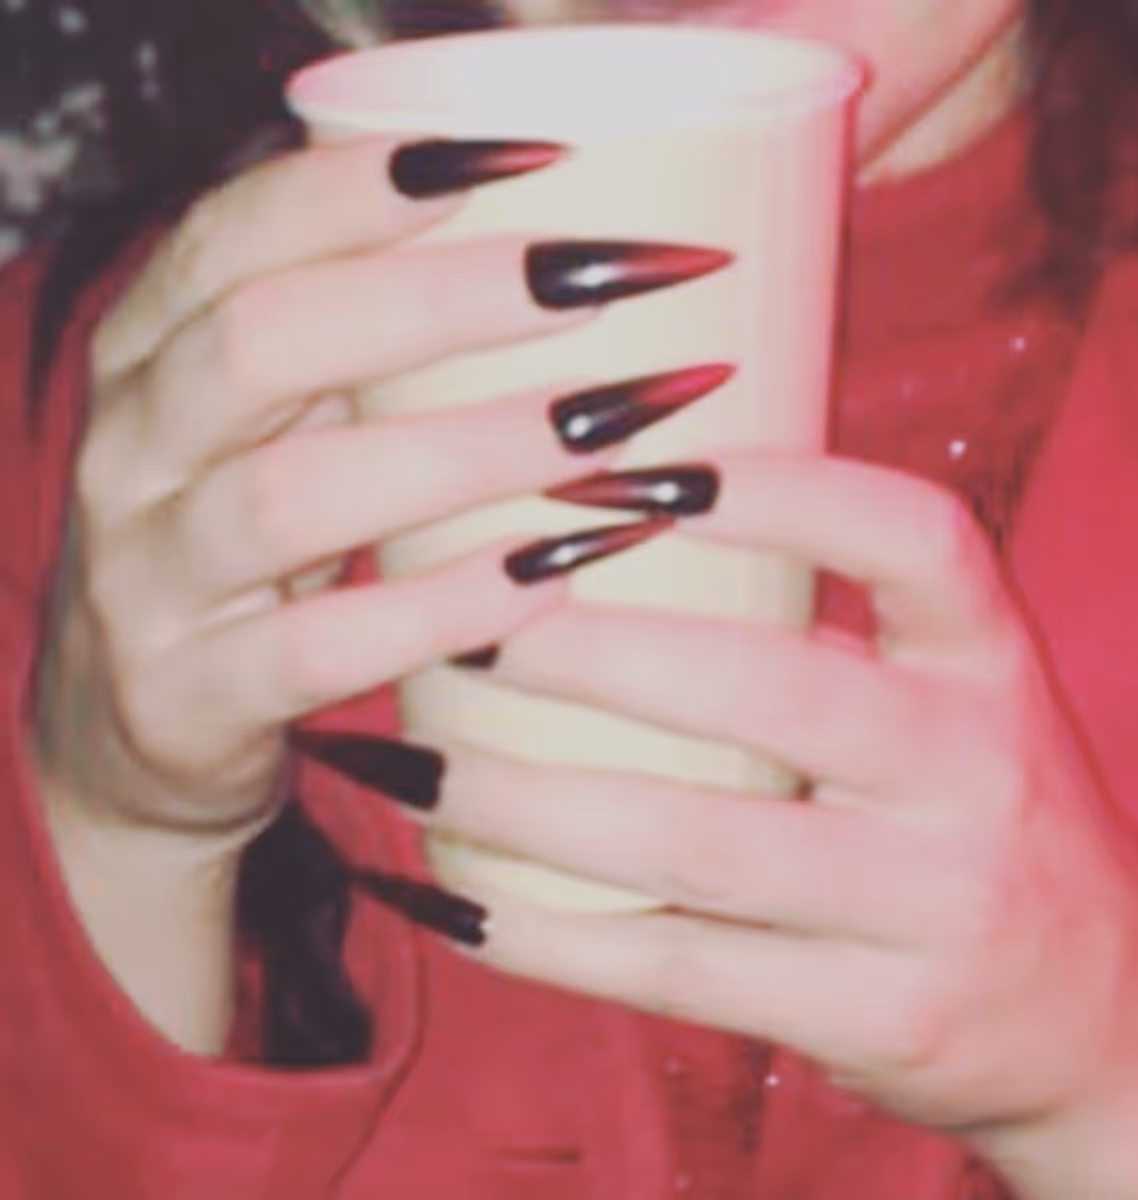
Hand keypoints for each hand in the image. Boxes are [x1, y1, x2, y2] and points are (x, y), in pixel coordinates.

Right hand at [34, 135, 731, 841]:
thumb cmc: (240, 557)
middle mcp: (135, 452)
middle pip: (265, 340)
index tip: (521, 160)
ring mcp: (150, 579)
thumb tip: (524, 254)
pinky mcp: (189, 695)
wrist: (132, 732)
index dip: (365, 188)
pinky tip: (551, 574)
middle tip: (594, 281)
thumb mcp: (268, 431)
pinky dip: (442, 605)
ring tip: (608, 428)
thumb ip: (346, 348)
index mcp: (151, 357)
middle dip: (440, 300)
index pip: (236, 236)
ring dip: (469, 454)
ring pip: (294, 495)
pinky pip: (317, 649)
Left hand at [376, 452, 1137, 1198]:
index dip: (769, 488)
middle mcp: (975, 772)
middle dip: (599, 656)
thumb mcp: (948, 700)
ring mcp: (931, 905)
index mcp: (991, 664)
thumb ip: (821, 636)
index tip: (618, 470)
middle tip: (471, 631)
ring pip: (699, 844)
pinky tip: (454, 909)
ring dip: (529, 806)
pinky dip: (550, 939)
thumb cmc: (979, 816)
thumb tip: (602, 552)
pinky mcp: (877, 1017)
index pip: (911, 539)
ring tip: (411, 770)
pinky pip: (682, 973)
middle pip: (777, 693)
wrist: (1105, 1012)